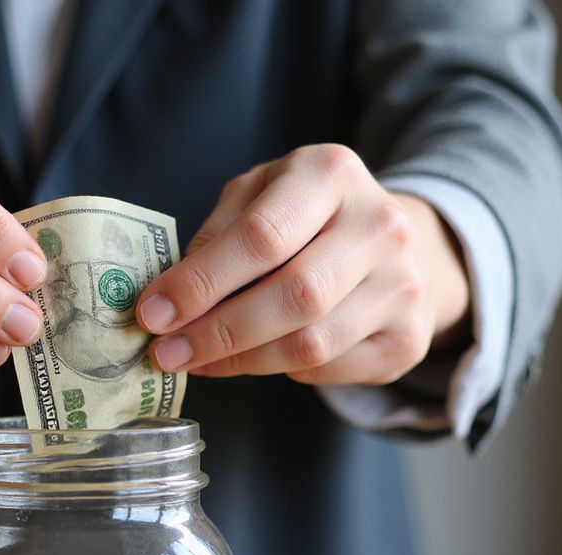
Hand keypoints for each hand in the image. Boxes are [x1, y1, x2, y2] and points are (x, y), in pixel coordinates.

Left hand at [137, 144, 469, 385]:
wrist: (397, 243)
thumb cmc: (306, 218)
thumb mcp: (256, 198)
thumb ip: (214, 239)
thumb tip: (165, 303)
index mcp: (332, 174)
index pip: (261, 237)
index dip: (200, 283)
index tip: (152, 314)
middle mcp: (380, 225)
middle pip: (294, 296)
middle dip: (217, 333)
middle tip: (167, 353)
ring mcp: (404, 285)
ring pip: (310, 345)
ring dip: (240, 362)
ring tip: (198, 361)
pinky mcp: (409, 339)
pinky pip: (329, 371)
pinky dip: (282, 373)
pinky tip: (257, 359)